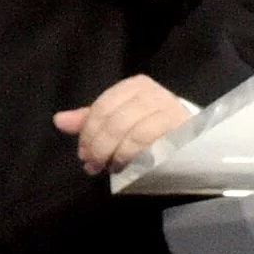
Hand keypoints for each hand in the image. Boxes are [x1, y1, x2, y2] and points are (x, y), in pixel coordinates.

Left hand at [53, 75, 192, 176]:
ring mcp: (168, 107)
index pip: (102, 107)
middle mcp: (152, 92)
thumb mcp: (117, 123)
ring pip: (127, 129)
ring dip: (112, 152)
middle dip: (97, 145)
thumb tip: (59, 120)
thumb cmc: (151, 131)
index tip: (83, 154)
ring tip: (108, 167)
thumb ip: (90, 121)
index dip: (88, 133)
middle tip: (92, 165)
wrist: (193, 144)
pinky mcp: (180, 126)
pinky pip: (146, 138)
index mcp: (134, 86)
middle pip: (112, 119)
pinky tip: (125, 166)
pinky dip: (130, 154)